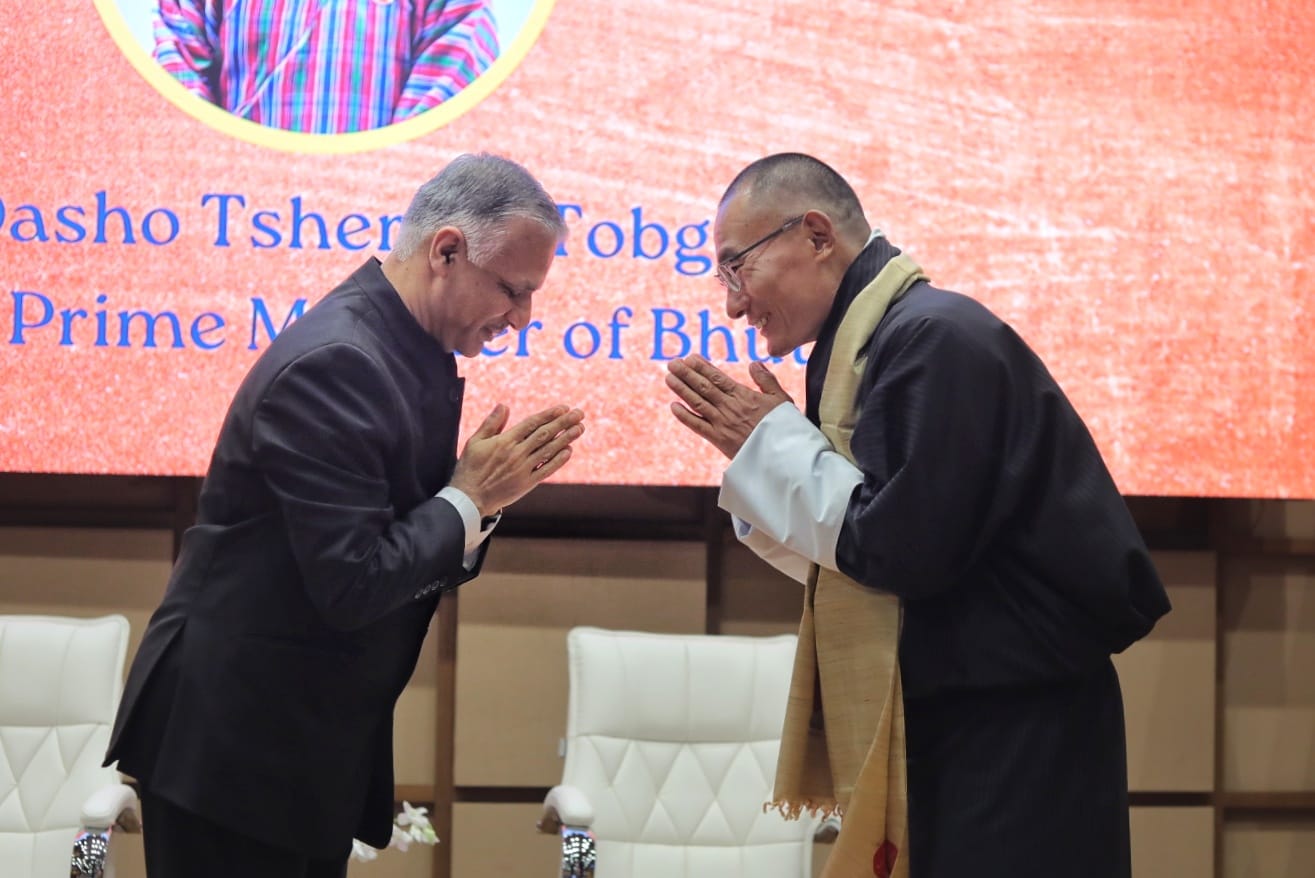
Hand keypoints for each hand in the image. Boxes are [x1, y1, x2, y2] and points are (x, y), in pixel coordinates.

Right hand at [448, 404, 584, 514]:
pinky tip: (569, 450)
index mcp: (504, 441)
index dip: (549, 414)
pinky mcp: (526, 484)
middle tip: (579, 413)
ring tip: (580, 428)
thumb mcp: (475, 442)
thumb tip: (504, 405)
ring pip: (549, 450)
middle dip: (564, 422)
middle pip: (545, 434)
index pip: (532, 423)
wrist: (469, 498)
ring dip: (566, 438)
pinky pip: (546, 470)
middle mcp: (516, 453)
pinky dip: (558, 460)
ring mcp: (523, 469)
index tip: (563, 407)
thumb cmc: (470, 468)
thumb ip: (491, 423)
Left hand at [665, 355, 792, 458]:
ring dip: (681, 389)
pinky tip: (673, 406)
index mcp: (744, 396)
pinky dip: (684, 416)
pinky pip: (697, 425)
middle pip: (703, 387)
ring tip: (669, 377)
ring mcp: (722, 423)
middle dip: (687, 374)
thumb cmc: (784, 427)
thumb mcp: (781, 399)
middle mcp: (730, 407)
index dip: (702, 367)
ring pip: (697, 402)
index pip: (718, 378)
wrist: (782, 455)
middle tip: (672, 363)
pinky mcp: (718, 440)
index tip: (690, 358)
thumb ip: (766, 380)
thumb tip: (754, 364)